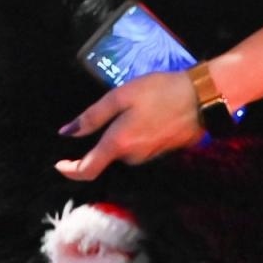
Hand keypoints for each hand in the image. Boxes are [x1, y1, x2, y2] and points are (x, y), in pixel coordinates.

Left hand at [54, 71, 203, 179]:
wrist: (202, 98)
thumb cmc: (160, 92)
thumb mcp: (120, 96)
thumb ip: (92, 117)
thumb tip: (68, 132)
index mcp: (119, 143)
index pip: (88, 169)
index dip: (70, 171)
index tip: (59, 165)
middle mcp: (134, 156)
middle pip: (109, 154)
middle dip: (106, 137)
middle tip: (117, 108)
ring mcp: (151, 156)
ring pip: (126, 149)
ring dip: (125, 133)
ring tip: (138, 106)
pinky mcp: (164, 152)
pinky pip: (142, 146)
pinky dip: (140, 133)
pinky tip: (150, 113)